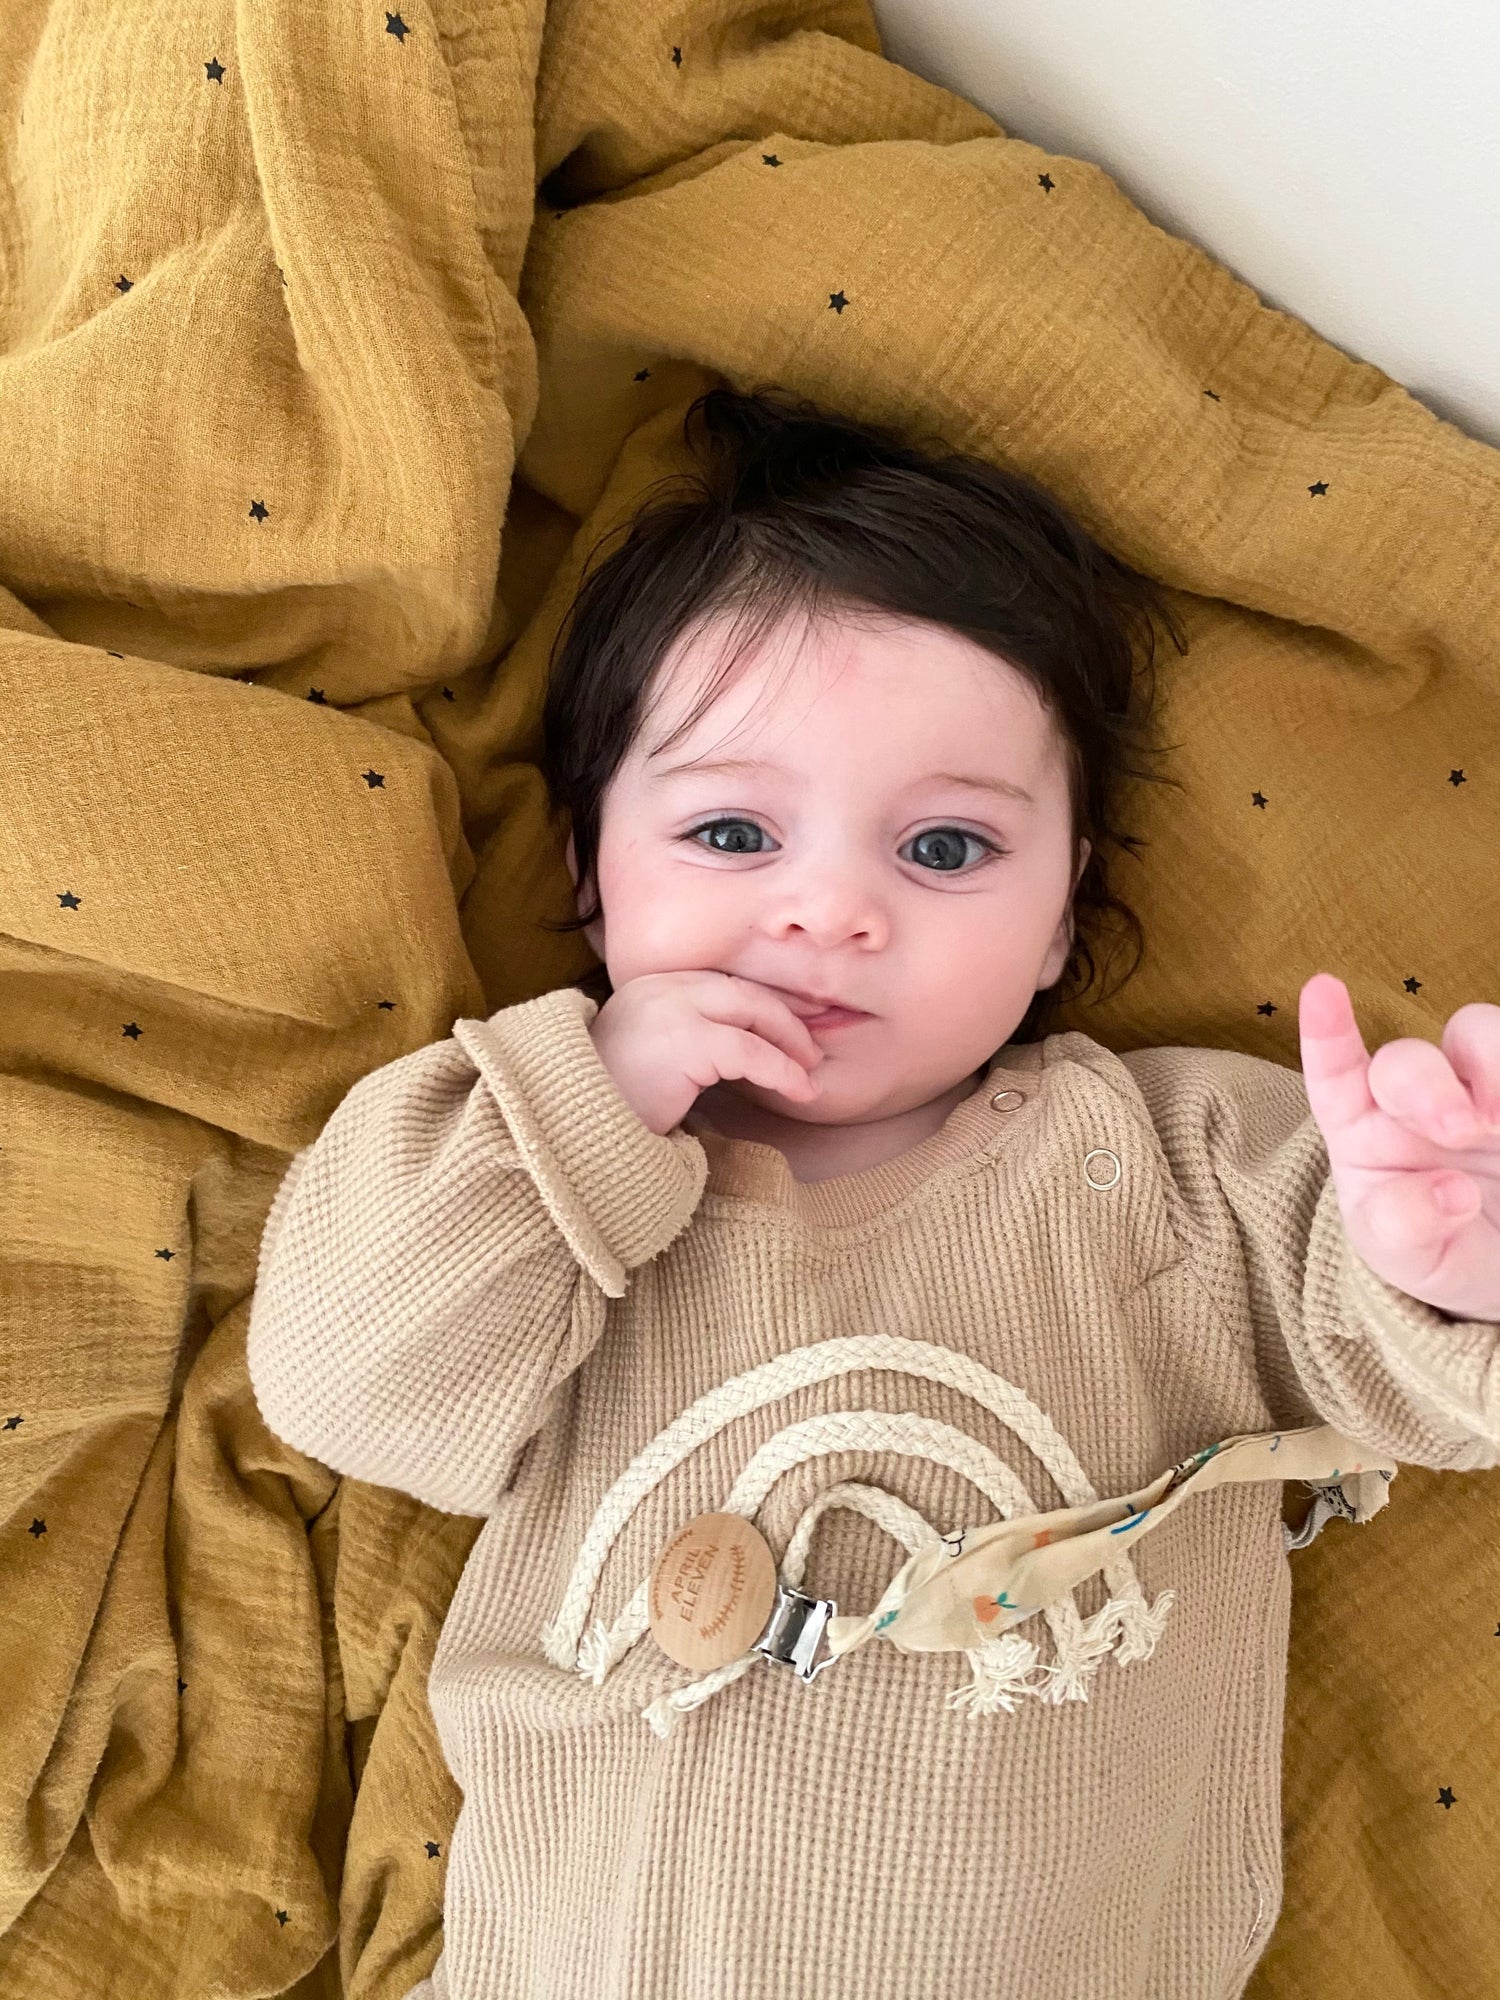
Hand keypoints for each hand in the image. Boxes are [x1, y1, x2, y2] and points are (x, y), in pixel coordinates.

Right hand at [589, 970, 825, 1136]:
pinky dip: (783, 1070)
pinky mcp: (685, 1042)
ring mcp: (672, 1009)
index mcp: (648, 987)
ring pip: (753, 1014)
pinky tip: (800, 1089)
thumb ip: (681, 1040)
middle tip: (811, 1052)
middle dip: (786, 1020)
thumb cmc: (607, 1105)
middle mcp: (659, 988)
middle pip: (742, 992)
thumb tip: (734, 1053)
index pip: (721, 986)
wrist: (570, 1129)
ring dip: (791, 1046)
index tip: (792, 1029)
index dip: (763, 1006)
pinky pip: (751, 1050)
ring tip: (810, 1076)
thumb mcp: (645, 1057)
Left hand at [1298, 973, 1499, 1321]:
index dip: (1326, 1034)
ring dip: (1491, 1064)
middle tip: (1461, 1131)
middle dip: (1428, 1087)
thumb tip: (1450, 1195)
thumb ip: (1406, 1228)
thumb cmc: (1437, 1250)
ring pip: (1476, 1031)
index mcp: (1362, 1130)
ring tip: (1496, 1125)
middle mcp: (1416, 1098)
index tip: (1323, 989)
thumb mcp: (1408, 1257)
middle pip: (1408, 1059)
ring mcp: (1478, 1088)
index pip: (1335, 1077)